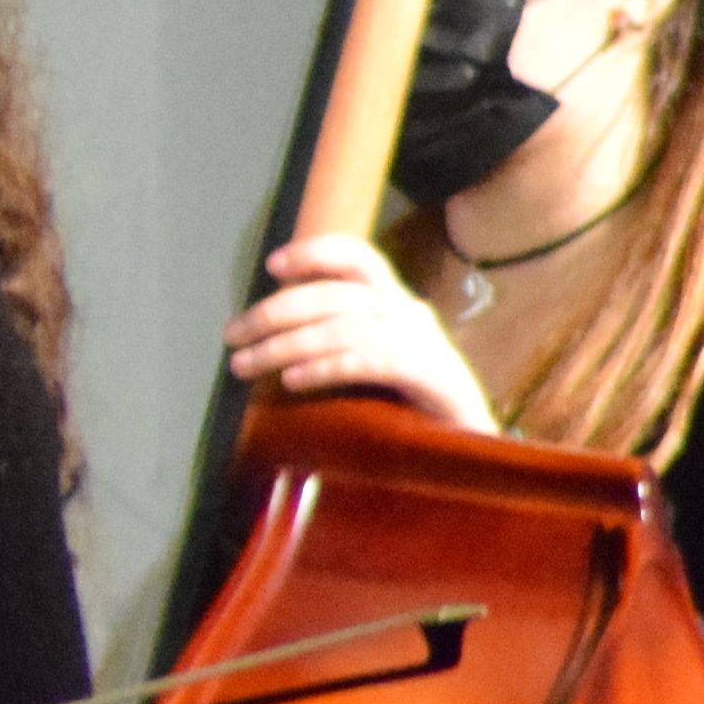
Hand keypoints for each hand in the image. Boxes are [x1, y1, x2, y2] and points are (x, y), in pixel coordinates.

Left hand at [223, 234, 493, 434]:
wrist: (470, 450)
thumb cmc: (406, 408)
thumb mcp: (364, 363)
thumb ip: (329, 340)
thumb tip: (263, 335)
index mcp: (394, 304)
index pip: (359, 258)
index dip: (316, 253)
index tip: (272, 265)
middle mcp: (410, 314)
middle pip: (335, 295)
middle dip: (275, 312)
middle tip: (232, 335)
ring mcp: (425, 344)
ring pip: (343, 328)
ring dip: (285, 345)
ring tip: (245, 364)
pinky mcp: (433, 377)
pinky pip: (370, 361)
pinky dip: (326, 367)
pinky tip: (293, 381)